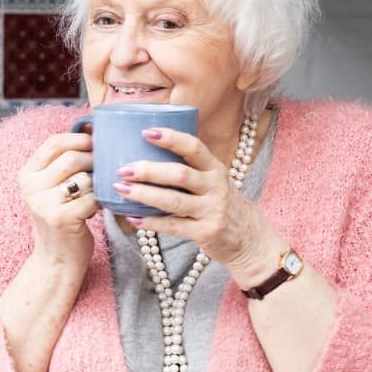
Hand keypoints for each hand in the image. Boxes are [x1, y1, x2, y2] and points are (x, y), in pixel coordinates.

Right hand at [18, 131, 96, 269]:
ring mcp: (44, 204)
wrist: (56, 259)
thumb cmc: (62, 218)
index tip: (96, 141)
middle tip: (104, 169)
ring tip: (97, 192)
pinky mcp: (61, 219)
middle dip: (94, 160)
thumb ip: (66, 158)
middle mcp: (31, 188)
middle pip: (72, 157)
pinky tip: (97, 208)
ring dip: (98, 183)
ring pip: (84, 177)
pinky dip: (100, 201)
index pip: (54, 142)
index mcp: (27, 175)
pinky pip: (92, 198)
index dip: (79, 137)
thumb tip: (89, 124)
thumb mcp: (55, 187)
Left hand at [110, 127, 284, 285]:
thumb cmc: (223, 206)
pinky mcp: (205, 232)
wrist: (251, 240)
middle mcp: (215, 187)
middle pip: (179, 173)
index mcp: (215, 169)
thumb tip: (146, 156)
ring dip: (144, 195)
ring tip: (121, 190)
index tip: (146, 132)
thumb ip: (190, 170)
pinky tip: (132, 217)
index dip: (170, 138)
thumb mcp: (215, 182)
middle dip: (148, 170)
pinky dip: (150, 222)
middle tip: (123, 169)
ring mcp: (211, 210)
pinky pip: (173, 226)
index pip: (194, 147)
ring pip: (173, 200)